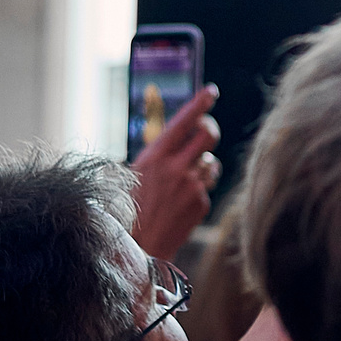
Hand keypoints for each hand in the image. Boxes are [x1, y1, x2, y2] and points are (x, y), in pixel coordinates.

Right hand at [130, 84, 221, 258]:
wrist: (137, 249)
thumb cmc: (128, 210)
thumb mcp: (133, 175)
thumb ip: (159, 155)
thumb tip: (182, 135)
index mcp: (154, 156)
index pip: (183, 121)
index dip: (200, 103)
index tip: (211, 91)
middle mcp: (175, 168)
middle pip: (208, 134)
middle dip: (210, 128)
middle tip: (206, 130)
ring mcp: (191, 186)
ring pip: (210, 161)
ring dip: (201, 165)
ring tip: (181, 181)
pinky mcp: (201, 203)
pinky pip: (207, 186)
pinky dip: (197, 189)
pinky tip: (179, 203)